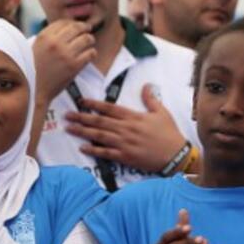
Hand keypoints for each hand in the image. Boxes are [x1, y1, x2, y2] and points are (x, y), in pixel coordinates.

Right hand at [33, 20, 95, 103]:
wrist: (34, 90)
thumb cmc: (33, 70)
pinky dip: (92, 53)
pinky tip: (89, 55)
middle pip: (76, 27)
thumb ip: (48, 38)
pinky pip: (90, 53)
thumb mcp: (35, 48)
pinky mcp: (74, 66)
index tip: (76, 26)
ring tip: (90, 42)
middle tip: (88, 29)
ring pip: (86, 39)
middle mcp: (55, 43)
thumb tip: (65, 28)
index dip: (72, 23)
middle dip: (84, 27)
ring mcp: (65, 54)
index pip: (63, 22)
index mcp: (44, 37)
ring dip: (90, 39)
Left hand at [67, 85, 185, 172]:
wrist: (175, 155)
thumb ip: (150, 99)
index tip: (81, 101)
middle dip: (81, 117)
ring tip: (69, 128)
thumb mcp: (161, 112)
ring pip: (99, 135)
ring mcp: (124, 143)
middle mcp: (126, 129)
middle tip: (67, 115)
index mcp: (133, 117)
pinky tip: (82, 147)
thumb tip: (145, 86)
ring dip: (83, 131)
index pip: (109, 108)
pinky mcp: (125, 157)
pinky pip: (106, 153)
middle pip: (99, 121)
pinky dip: (93, 150)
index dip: (94, 104)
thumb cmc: (169, 133)